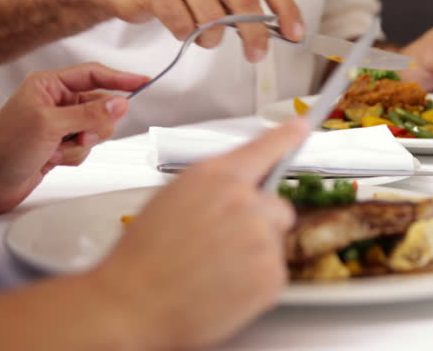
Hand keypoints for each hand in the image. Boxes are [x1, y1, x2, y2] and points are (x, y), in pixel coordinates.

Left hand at [0, 63, 150, 216]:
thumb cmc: (3, 148)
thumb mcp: (50, 125)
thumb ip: (89, 113)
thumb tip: (121, 102)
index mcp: (49, 85)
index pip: (94, 75)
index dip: (120, 78)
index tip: (144, 81)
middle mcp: (56, 102)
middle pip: (100, 105)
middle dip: (95, 125)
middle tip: (80, 135)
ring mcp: (58, 125)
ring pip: (95, 130)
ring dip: (81, 145)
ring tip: (56, 151)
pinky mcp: (59, 146)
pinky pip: (85, 148)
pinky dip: (73, 157)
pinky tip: (51, 160)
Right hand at [89, 118, 308, 349]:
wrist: (130, 306)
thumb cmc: (141, 259)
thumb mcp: (171, 201)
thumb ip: (212, 189)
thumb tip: (235, 192)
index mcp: (215, 176)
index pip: (265, 148)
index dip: (287, 137)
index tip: (301, 127)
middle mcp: (243, 201)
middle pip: (277, 206)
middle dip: (261, 222)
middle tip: (225, 244)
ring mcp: (260, 237)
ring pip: (273, 242)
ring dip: (253, 255)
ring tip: (213, 271)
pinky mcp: (271, 274)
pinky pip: (273, 274)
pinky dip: (254, 284)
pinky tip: (221, 287)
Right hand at [94, 0, 304, 62]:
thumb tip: (276, 26)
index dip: (286, 8)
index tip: (294, 32)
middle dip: (255, 34)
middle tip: (257, 54)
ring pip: (213, 19)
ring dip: (211, 38)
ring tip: (202, 33)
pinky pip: (184, 27)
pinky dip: (185, 36)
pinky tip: (179, 25)